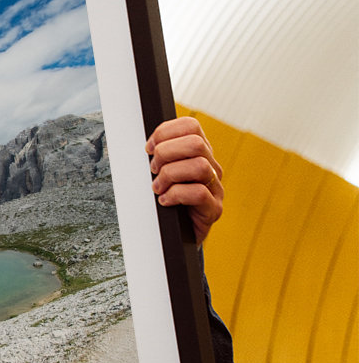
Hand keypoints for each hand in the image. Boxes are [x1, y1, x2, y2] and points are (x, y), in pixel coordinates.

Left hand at [146, 116, 223, 244]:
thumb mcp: (160, 173)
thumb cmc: (166, 201)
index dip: (165, 132)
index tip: (149, 148)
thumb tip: (146, 145)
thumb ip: (159, 156)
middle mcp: (211, 167)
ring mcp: (216, 188)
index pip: (190, 126)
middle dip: (166, 153)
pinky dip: (175, 195)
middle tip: (153, 169)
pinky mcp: (214, 209)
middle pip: (196, 143)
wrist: (176, 236)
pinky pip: (199, 193)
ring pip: (199, 166)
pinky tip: (165, 201)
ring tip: (158, 188)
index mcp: (199, 153)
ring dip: (170, 175)